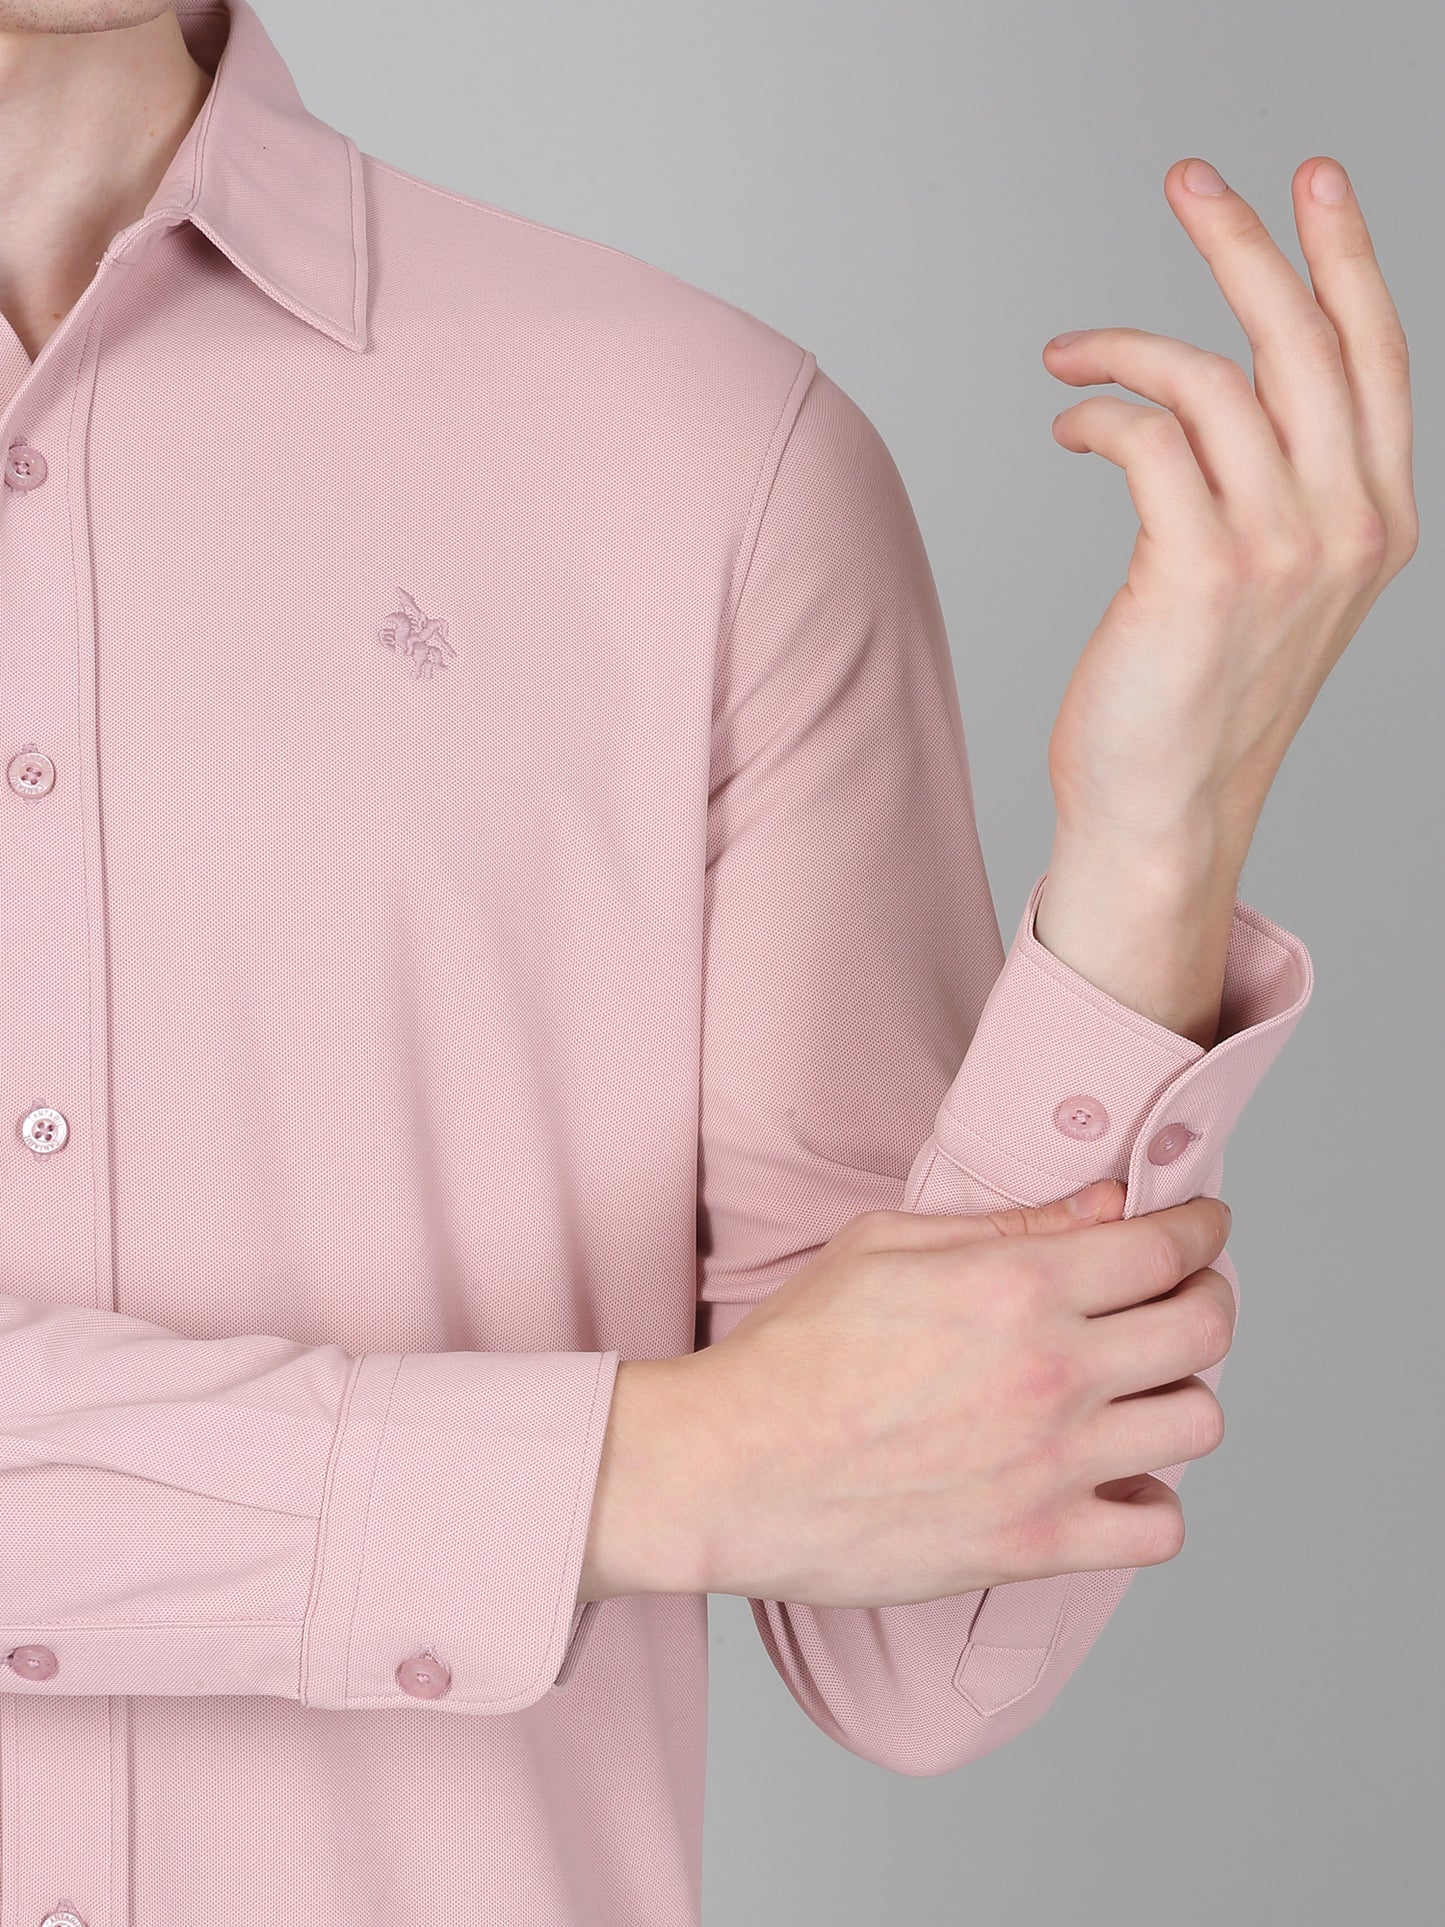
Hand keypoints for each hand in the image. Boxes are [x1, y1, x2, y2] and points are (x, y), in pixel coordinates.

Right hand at [674, 1179, 1234, 1609]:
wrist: (728, 1467)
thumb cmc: (792, 1353)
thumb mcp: (884, 1247)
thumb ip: (1009, 1223)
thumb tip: (1106, 1206)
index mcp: (1017, 1284)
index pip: (1168, 1247)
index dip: (1204, 1229)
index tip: (1204, 1228)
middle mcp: (1052, 1370)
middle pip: (1206, 1327)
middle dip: (1210, 1298)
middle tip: (1186, 1298)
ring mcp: (1052, 1464)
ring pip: (1199, 1423)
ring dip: (1181, 1397)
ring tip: (1140, 1391)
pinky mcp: (1037, 1546)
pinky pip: (1161, 1528)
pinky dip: (1153, 1501)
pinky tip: (1113, 1476)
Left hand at [1042, 155, 1417, 874]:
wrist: (1165, 812)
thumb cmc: (1198, 701)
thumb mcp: (1273, 582)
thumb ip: (1277, 483)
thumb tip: (1221, 385)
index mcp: (1378, 521)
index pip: (1376, 356)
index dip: (1346, 257)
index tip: (1311, 180)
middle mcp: (1348, 526)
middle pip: (1302, 339)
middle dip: (1243, 243)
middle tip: (1188, 181)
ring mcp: (1282, 550)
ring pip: (1214, 378)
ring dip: (1128, 343)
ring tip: (1071, 353)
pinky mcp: (1200, 571)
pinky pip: (1147, 437)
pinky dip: (1099, 412)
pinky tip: (1069, 423)